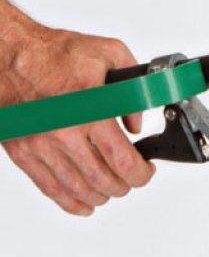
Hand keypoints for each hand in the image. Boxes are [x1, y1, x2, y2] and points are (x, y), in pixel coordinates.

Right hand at [1, 22, 154, 215]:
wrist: (9, 55)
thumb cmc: (55, 53)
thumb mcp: (109, 55)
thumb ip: (133, 87)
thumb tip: (137, 122)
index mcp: (89, 110)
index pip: (121, 160)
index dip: (140, 173)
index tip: (146, 170)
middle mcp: (64, 133)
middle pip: (102, 181)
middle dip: (125, 185)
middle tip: (132, 178)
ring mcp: (41, 146)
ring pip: (78, 189)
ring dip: (101, 195)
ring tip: (112, 188)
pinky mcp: (24, 153)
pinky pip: (49, 188)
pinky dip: (71, 202)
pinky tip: (84, 203)